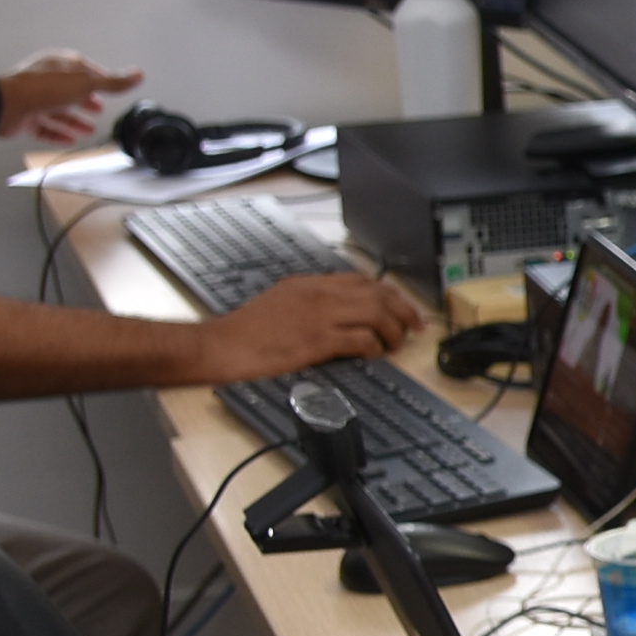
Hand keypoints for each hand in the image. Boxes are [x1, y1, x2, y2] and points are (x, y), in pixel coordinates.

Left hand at [1, 51, 142, 143]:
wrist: (5, 105)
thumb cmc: (39, 88)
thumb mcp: (85, 83)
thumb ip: (113, 82)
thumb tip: (137, 74)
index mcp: (59, 64)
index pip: (84, 69)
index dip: (99, 80)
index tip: (110, 88)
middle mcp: (45, 80)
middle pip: (71, 91)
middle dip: (86, 102)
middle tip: (98, 109)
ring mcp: (34, 99)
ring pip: (58, 111)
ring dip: (75, 121)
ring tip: (88, 129)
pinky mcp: (25, 117)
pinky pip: (45, 128)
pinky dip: (58, 134)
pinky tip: (69, 139)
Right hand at [187, 268, 422, 384]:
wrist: (219, 346)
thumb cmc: (244, 332)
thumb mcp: (281, 302)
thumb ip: (311, 302)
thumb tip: (340, 313)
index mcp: (309, 284)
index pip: (361, 280)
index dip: (389, 293)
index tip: (402, 306)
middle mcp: (318, 294)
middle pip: (377, 293)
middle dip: (403, 310)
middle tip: (416, 326)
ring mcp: (318, 316)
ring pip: (376, 313)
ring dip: (393, 330)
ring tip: (395, 345)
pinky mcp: (317, 340)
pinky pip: (361, 339)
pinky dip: (374, 347)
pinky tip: (375, 355)